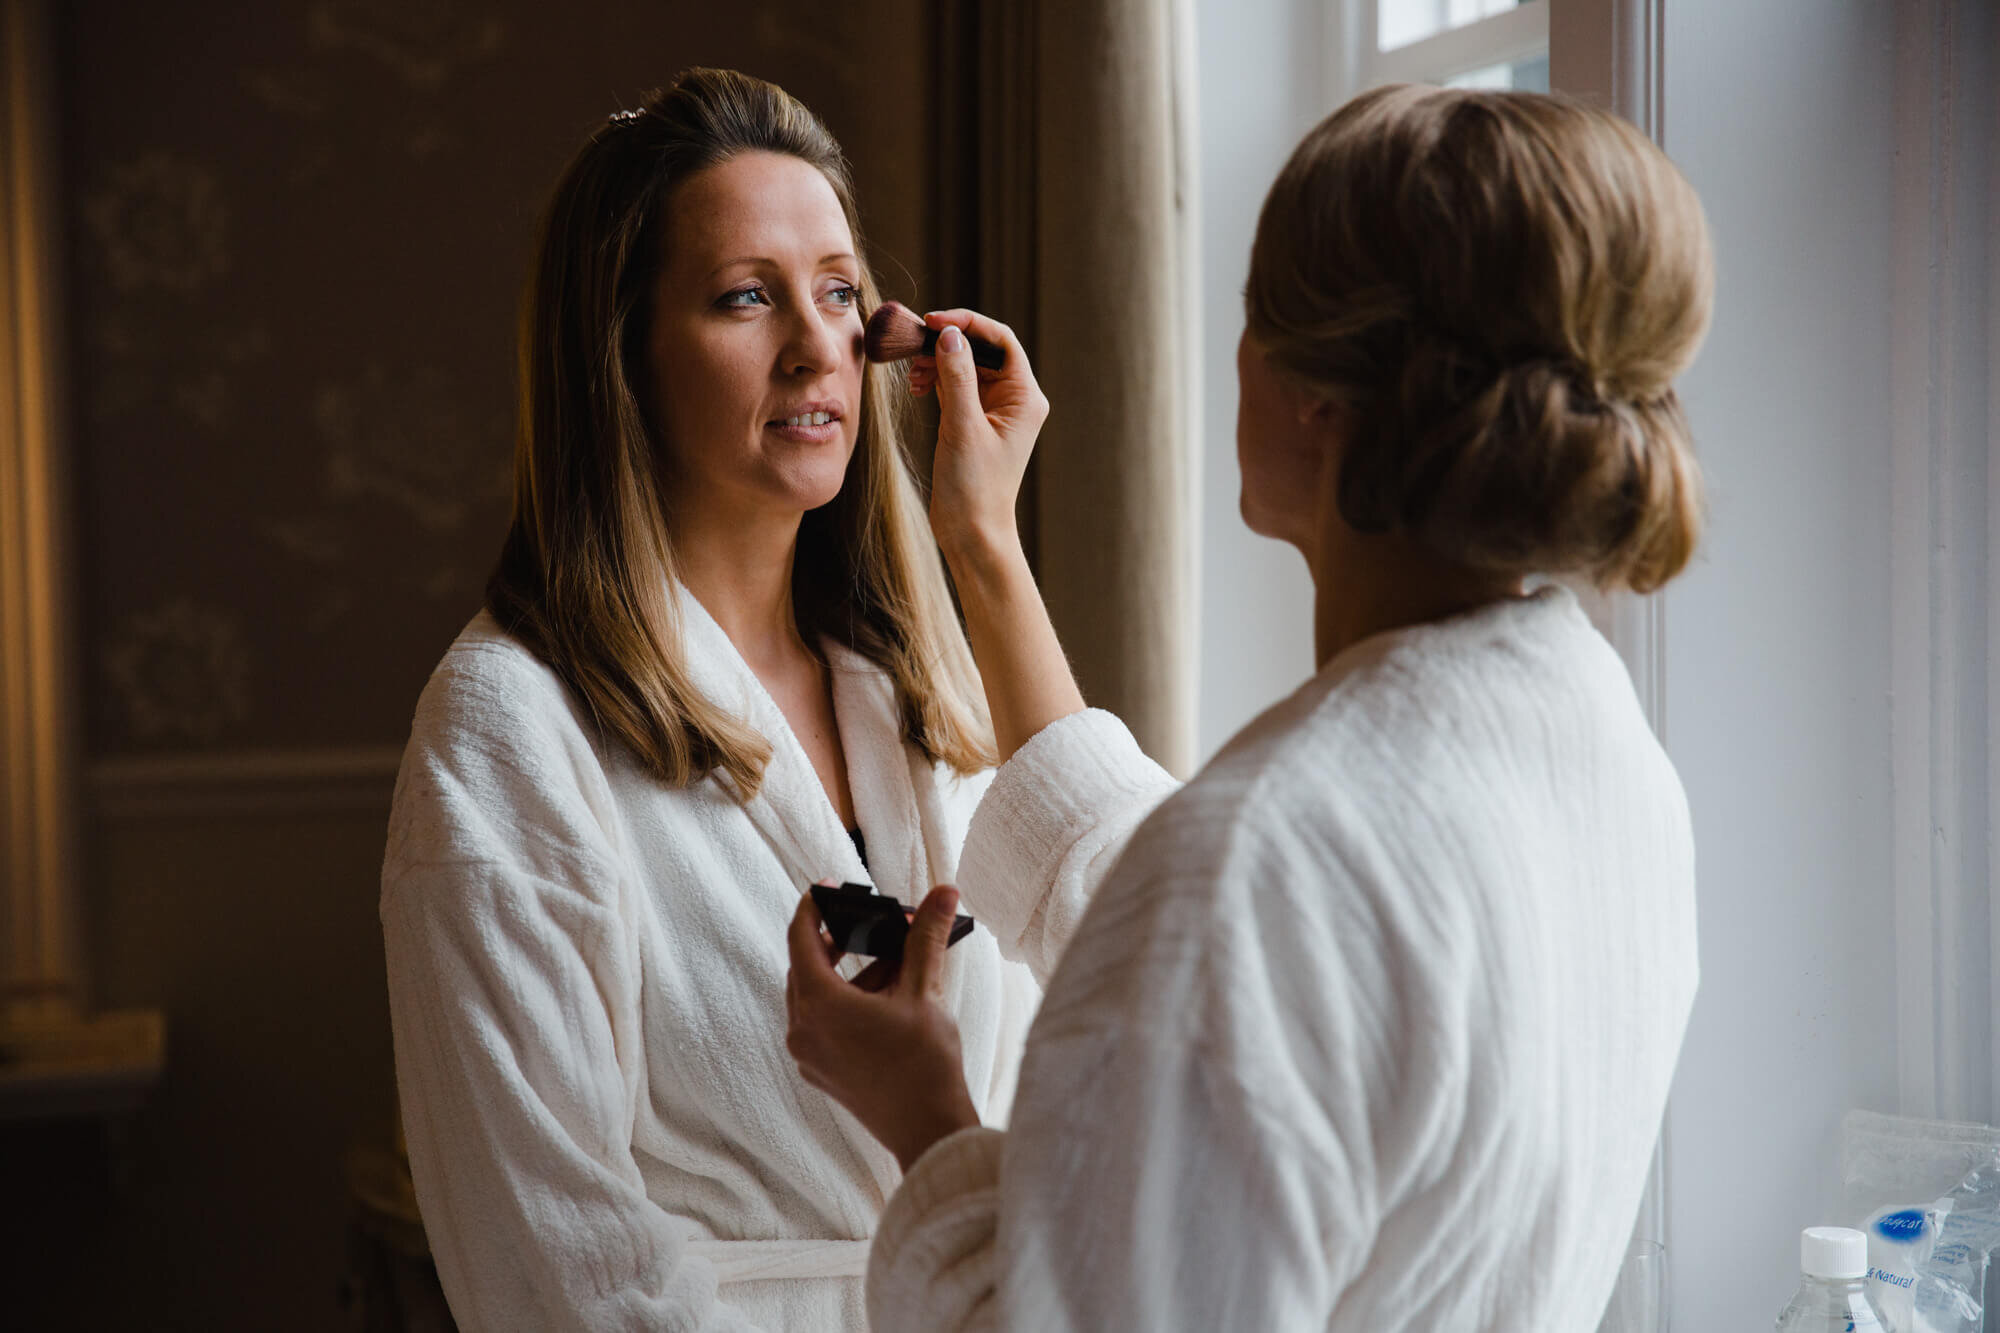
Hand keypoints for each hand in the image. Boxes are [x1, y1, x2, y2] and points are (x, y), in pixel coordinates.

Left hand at [785, 884, 980, 1170]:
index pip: (801, 937)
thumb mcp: (925, 991)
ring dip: (852, 974)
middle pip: (807, 967)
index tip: (829, 888)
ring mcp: (809, 1055)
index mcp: (818, 1004)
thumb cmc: (925, 1064)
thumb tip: (943, 892)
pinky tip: (890, 998)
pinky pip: (824, 1023)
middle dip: (840, 941)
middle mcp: (802, 1030)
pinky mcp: (822, 1072)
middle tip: (870, 924)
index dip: (814, 907)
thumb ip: (926, 937)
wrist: (929, 1130)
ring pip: (818, 996)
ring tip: (898, 964)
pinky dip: (849, 1003)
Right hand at [908, 309, 1049, 564]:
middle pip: (980, 349)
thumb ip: (956, 378)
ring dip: (937, 362)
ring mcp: (992, 409)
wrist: (971, 533)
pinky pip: (954, 385)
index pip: (1001, 341)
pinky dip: (935, 379)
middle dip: (946, 343)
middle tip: (913, 344)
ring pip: (964, 366)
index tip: (934, 321)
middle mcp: (1013, 399)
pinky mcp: (972, 420)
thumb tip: (949, 334)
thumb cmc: (975, 488)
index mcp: (1025, 397)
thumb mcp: (963, 428)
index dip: (968, 324)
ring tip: (913, 374)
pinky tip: (916, 386)